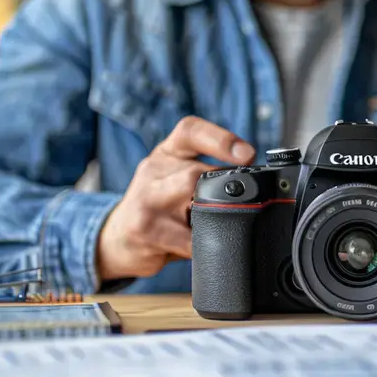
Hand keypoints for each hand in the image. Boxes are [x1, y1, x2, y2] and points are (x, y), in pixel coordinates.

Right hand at [96, 117, 254, 281]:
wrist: (117, 238)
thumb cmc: (159, 205)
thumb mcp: (176, 177)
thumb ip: (209, 173)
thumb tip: (259, 182)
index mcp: (168, 153)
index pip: (190, 131)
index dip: (221, 139)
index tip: (248, 154)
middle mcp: (153, 170)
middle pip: (195, 173)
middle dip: (222, 192)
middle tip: (238, 205)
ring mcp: (146, 199)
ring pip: (192, 200)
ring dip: (213, 217)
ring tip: (216, 225)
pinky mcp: (143, 229)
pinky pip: (189, 239)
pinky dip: (204, 245)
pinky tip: (202, 246)